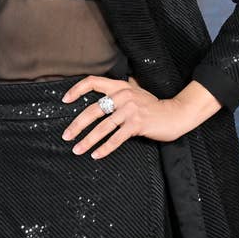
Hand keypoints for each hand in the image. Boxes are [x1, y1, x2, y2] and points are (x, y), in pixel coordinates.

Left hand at [60, 76, 186, 159]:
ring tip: (77, 149)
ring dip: (88, 140)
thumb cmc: (152, 105)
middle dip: (77, 124)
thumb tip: (100, 93)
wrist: (174, 114)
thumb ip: (118, 90)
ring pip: (103, 127)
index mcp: (119, 85)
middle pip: (93, 110)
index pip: (92, 82)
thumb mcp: (134, 91)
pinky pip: (116, 139)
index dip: (76, 90)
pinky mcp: (137, 125)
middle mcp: (122, 96)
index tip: (65, 100)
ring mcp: (129, 110)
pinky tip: (96, 155)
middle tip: (66, 135)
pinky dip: (105, 148)